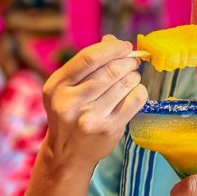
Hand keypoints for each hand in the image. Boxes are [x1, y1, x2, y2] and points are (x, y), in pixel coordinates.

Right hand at [40, 34, 147, 171]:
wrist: (67, 154)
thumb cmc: (71, 112)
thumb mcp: (67, 87)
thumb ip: (87, 63)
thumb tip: (113, 41)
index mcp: (57, 85)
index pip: (89, 57)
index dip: (112, 48)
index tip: (125, 46)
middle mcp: (70, 102)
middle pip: (111, 70)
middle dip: (128, 61)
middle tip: (133, 61)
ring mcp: (90, 118)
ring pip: (125, 83)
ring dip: (134, 76)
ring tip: (131, 77)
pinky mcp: (109, 129)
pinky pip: (135, 100)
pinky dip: (139, 91)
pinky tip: (133, 92)